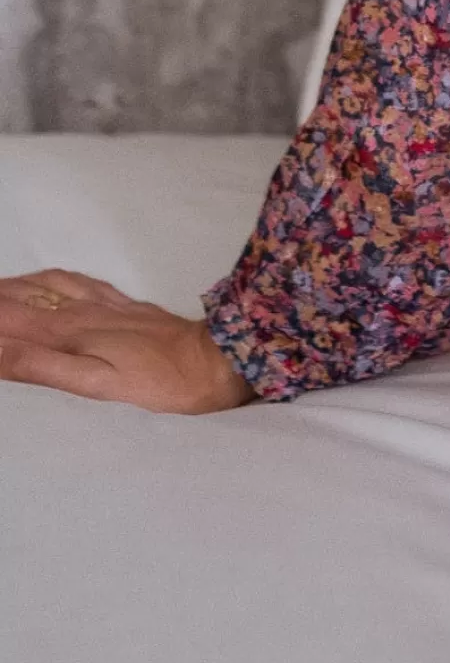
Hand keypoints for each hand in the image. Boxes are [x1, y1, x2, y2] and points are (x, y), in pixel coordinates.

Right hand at [0, 270, 250, 412]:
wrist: (216, 361)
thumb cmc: (158, 381)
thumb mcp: (94, 383)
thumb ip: (41, 365)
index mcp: (67, 332)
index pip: (6, 317)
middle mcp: (80, 310)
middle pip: (19, 297)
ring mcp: (103, 304)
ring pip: (44, 284)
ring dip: (11, 286)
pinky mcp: (123, 305)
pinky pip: (76, 282)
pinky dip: (48, 279)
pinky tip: (46, 280)